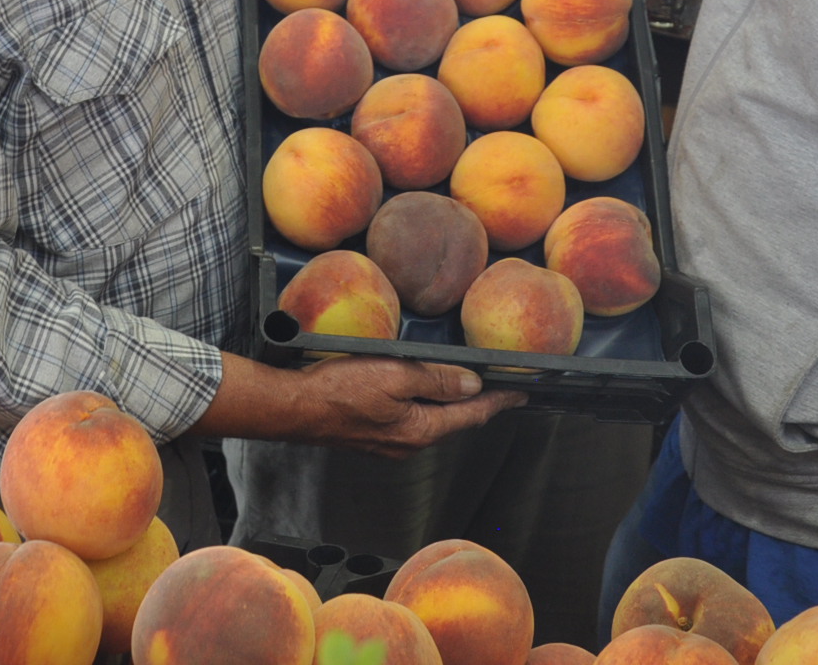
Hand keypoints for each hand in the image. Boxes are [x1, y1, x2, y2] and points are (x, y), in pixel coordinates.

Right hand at [194, 351, 524, 457]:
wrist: (294, 409)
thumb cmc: (339, 390)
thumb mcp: (394, 375)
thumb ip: (435, 380)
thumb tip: (472, 385)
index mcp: (421, 430)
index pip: (472, 415)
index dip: (499, 400)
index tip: (523, 392)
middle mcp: (410, 443)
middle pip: (455, 421)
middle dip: (479, 403)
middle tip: (502, 384)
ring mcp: (391, 442)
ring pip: (433, 421)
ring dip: (452, 403)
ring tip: (469, 384)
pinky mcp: (374, 435)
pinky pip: (412, 419)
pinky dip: (427, 404)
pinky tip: (424, 390)